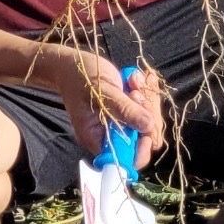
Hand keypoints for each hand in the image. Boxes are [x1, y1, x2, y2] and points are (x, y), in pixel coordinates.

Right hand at [44, 47, 167, 163]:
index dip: (141, 147)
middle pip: (144, 139)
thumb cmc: (81, 78)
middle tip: (136, 93)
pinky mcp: (129, 112)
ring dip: (147, 100)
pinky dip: (146, 92)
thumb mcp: (103, 92)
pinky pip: (149, 108)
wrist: (73, 64)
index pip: (126, 159)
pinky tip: (134, 79)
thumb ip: (125, 110)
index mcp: (97, 139)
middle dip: (147, 115)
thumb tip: (148, 127)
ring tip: (133, 82)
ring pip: (150, 122)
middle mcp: (111, 135)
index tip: (147, 126)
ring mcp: (122, 124)